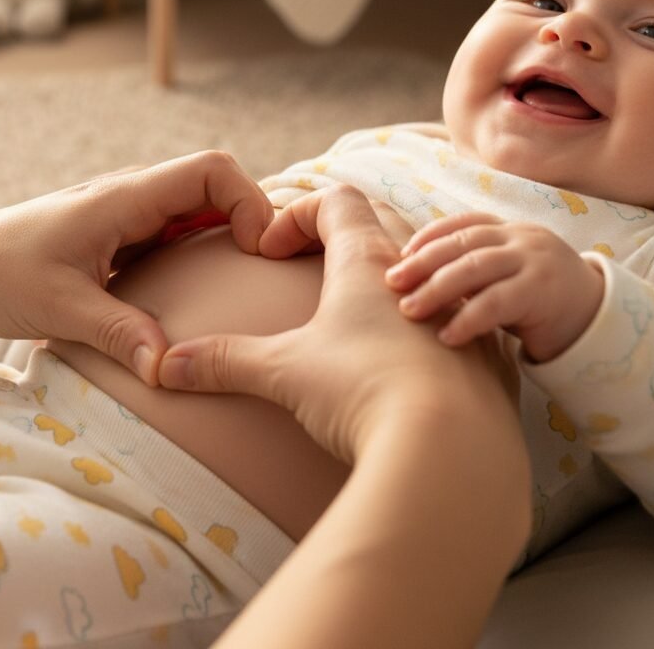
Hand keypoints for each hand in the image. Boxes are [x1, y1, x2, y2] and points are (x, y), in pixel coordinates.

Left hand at [0, 151, 273, 383]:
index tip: (257, 253)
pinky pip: (174, 234)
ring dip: (226, 237)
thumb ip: (117, 332)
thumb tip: (170, 367)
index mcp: (124, 197)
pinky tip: (203, 292)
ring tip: (246, 285)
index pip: (212, 171)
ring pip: (197, 210)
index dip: (250, 202)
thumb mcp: (58, 307)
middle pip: (214, 187)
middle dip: (249, 220)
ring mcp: (126, 215)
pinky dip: (199, 255)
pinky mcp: (118, 237)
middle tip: (268, 273)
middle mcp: (131, 196)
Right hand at [158, 187, 520, 463]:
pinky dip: (429, 321)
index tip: (272, 252)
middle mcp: (419, 275)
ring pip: (427, 268)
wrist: (453, 453)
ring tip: (359, 316)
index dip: (298, 214)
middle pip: (381, 221)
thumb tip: (166, 366)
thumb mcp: (284, 372)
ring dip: (389, 277)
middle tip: (308, 267)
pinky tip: (410, 360)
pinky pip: (460, 317)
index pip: (337, 200)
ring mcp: (459, 313)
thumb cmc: (364, 393)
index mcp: (368, 261)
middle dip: (340, 234)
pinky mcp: (487, 356)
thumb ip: (225, 361)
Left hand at [385, 212, 604, 361]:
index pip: (461, 223)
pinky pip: (497, 303)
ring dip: (436, 289)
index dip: (428, 237)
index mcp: (508, 231)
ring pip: (475, 268)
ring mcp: (533, 262)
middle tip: (391, 283)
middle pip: (462, 244)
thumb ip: (471, 270)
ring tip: (409, 310)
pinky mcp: (542, 292)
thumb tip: (413, 278)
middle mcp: (520, 239)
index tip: (399, 256)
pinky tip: (446, 336)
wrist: (598, 320)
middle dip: (422, 263)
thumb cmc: (537, 301)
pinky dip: (467, 319)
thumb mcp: (505, 276)